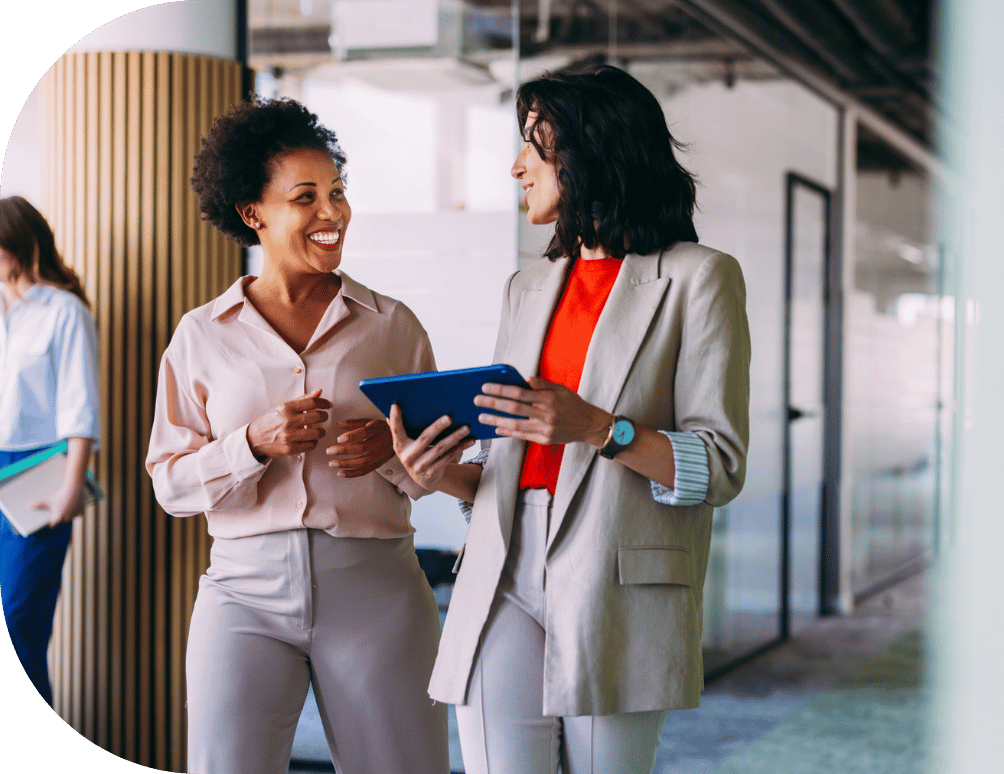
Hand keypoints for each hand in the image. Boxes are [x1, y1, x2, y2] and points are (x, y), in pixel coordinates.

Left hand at [30, 485, 83, 527]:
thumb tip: (28, 505)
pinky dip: (76, 512)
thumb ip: (39, 505)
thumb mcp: (49, 501)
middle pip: (62, 520)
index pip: (53, 524)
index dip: (51, 522)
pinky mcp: (81, 511)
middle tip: (58, 510)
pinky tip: (73, 508)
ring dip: (68, 515)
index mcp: (58, 518)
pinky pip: (78, 515)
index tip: (49, 519)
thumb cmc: (60, 496)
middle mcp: (67, 518)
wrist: (73, 489)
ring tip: (66, 508)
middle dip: (60, 517)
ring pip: (70, 518)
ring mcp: (75, 515)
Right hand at [247, 389, 331, 459]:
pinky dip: (314, 441)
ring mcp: (289, 436)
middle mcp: (288, 421)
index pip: (312, 402)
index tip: (328, 405)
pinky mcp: (290, 449)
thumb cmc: (270, 422)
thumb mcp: (283, 407)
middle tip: (323, 417)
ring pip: (317, 432)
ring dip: (321, 430)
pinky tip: (310, 438)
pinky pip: (311, 445)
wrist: (256, 439)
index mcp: (286, 408)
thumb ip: (302, 400)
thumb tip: (318, 392)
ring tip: (318, 429)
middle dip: (324, 416)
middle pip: (317, 416)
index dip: (324, 403)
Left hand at [326, 418, 394, 477]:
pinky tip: (340, 473)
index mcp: (377, 429)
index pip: (365, 433)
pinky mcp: (378, 464)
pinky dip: (352, 474)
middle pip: (362, 448)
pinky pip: (365, 471)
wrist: (398, 439)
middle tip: (329, 451)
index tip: (339, 439)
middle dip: (344, 451)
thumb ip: (354, 423)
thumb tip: (338, 424)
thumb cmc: (380, 429)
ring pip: (362, 462)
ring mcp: (380, 455)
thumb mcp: (369, 421)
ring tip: (332, 463)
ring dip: (346, 464)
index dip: (352, 436)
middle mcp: (380, 443)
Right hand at [388, 404, 474, 490]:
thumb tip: (393, 407)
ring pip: (440, 448)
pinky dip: (460, 448)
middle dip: (437, 427)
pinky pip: (449, 457)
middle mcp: (408, 457)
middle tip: (449, 417)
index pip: (396, 430)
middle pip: (425, 438)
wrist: (423, 480)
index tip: (396, 405)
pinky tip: (470, 440)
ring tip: (466, 428)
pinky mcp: (433, 472)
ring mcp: (420, 466)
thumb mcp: (406, 444)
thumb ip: (401, 428)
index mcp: (399, 445)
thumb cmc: (416, 453)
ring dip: (455, 437)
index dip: (395, 419)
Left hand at [475, 376, 611, 446]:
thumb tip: (524, 379)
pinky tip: (497, 428)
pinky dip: (508, 432)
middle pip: (513, 408)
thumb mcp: (561, 389)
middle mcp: (546, 414)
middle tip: (477, 400)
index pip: (519, 393)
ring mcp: (544, 428)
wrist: (589, 425)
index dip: (501, 389)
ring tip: (481, 417)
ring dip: (496, 420)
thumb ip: (542, 384)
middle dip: (493, 403)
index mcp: (548, 398)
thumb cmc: (574, 404)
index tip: (486, 387)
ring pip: (515, 424)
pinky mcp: (545, 439)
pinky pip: (522, 435)